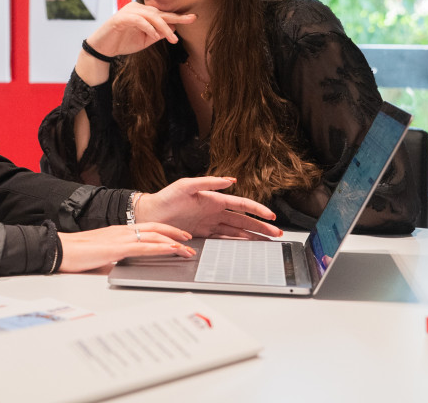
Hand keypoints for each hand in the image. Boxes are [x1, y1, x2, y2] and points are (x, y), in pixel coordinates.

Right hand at [58, 223, 195, 272]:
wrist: (61, 249)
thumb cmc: (76, 253)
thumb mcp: (100, 254)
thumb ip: (113, 258)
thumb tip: (120, 267)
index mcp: (118, 231)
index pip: (147, 228)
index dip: (165, 231)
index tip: (177, 236)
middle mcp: (122, 231)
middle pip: (156, 228)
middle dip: (175, 233)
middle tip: (189, 239)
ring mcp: (121, 238)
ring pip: (154, 237)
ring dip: (174, 242)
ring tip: (188, 248)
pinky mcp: (118, 248)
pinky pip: (145, 247)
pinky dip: (162, 248)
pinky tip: (172, 250)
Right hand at [86, 1, 195, 58]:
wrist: (102, 48)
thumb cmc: (123, 42)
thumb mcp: (145, 40)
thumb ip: (157, 34)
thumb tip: (173, 29)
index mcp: (142, 12)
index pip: (162, 14)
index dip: (178, 16)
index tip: (193, 18)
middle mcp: (136, 8)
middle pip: (159, 13)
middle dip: (173, 21)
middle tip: (184, 30)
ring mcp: (128, 11)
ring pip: (151, 16)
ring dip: (162, 27)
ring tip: (170, 39)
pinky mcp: (120, 18)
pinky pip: (138, 20)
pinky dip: (148, 27)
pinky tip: (154, 35)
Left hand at [139, 176, 281, 238]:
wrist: (150, 214)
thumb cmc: (166, 197)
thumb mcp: (186, 185)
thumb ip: (208, 182)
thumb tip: (230, 180)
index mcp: (214, 199)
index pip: (241, 204)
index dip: (257, 210)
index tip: (271, 215)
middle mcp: (214, 212)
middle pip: (243, 220)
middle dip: (261, 227)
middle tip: (277, 234)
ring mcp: (210, 223)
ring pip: (237, 231)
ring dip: (252, 236)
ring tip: (268, 242)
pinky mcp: (203, 234)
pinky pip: (224, 239)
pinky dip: (236, 243)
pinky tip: (247, 246)